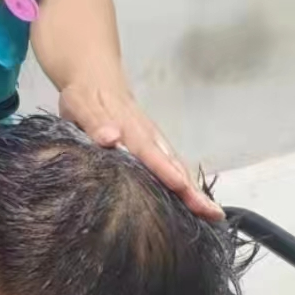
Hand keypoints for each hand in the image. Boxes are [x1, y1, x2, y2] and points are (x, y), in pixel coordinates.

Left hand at [58, 81, 222, 221]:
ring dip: (194, 191)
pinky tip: (196, 206)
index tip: (180, 185)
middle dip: (191, 189)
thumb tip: (110, 137)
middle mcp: (149, 137)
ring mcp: (156, 142)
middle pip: (174, 164)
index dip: (164, 170)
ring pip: (178, 167)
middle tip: (211, 213)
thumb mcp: (82, 105)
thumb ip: (95, 121)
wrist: (96, 79)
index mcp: (131, 129)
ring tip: (212, 215)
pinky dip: (187, 187)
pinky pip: (174, 168)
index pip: (149, 153)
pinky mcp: (156, 148)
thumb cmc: (86, 97)